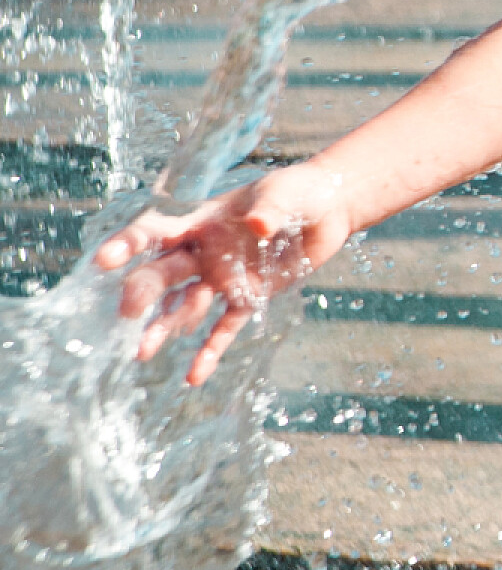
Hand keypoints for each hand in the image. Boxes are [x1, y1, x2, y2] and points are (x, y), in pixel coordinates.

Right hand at [93, 162, 353, 384]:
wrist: (327, 209)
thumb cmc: (297, 192)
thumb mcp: (284, 195)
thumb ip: (269, 211)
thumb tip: (257, 225)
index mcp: (202, 221)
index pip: (156, 232)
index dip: (130, 244)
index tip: (105, 260)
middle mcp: (204, 252)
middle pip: (164, 272)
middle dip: (143, 290)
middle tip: (126, 311)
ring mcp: (223, 278)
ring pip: (186, 305)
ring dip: (164, 326)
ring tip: (143, 352)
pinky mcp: (249, 298)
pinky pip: (225, 328)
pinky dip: (210, 351)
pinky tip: (194, 377)